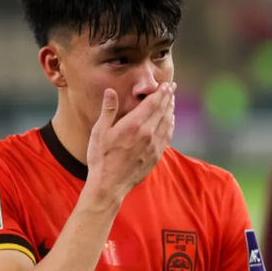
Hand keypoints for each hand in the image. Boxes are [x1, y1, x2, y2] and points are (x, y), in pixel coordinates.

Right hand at [86, 82, 175, 200]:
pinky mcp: (155, 156)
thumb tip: (110, 91)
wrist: (108, 185)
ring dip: (170, 110)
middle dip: (168, 97)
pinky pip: (167, 137)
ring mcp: (154, 146)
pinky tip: (170, 121)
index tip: (167, 84)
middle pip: (162, 111)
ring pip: (167, 123)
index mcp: (134, 125)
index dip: (161, 92)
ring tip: (172, 101)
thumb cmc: (100, 158)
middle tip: (172, 88)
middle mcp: (147, 134)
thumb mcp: (99, 132)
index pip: (153, 103)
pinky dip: (170, 125)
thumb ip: (108, 110)